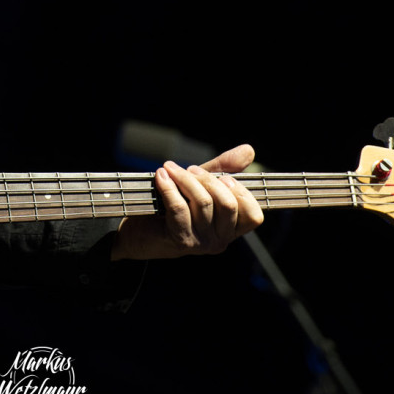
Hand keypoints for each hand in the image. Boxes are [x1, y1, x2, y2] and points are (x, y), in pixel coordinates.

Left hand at [110, 144, 263, 260]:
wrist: (139, 230)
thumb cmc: (175, 205)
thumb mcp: (202, 184)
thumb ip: (225, 169)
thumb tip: (249, 150)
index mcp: (231, 229)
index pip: (254, 216)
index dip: (241, 192)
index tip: (223, 176)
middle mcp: (221, 240)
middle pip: (228, 204)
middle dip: (208, 179)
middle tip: (190, 169)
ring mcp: (202, 243)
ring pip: (203, 203)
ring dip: (186, 179)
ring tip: (171, 169)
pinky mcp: (180, 240)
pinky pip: (179, 208)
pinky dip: (169, 187)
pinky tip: (161, 176)